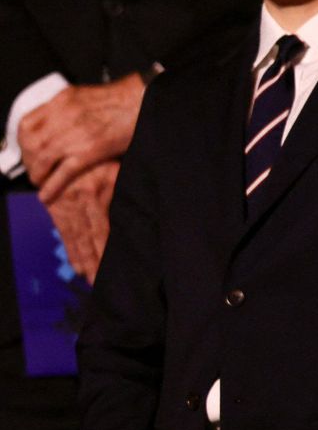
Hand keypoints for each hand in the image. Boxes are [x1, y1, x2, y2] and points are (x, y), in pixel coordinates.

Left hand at [20, 74, 143, 199]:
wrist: (145, 100)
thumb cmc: (123, 99)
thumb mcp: (86, 96)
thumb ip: (67, 108)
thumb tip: (53, 122)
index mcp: (63, 100)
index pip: (27, 123)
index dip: (22, 141)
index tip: (26, 150)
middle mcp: (65, 115)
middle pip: (31, 143)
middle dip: (28, 160)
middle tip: (32, 168)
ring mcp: (77, 133)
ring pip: (42, 158)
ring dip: (37, 174)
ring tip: (39, 181)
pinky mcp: (90, 150)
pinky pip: (63, 172)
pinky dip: (52, 185)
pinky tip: (47, 194)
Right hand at [43, 159, 116, 281]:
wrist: (69, 147)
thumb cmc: (102, 158)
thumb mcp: (118, 170)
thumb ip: (128, 190)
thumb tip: (150, 212)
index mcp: (97, 193)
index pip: (104, 229)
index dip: (107, 250)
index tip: (115, 267)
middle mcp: (79, 203)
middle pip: (89, 239)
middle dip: (95, 262)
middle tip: (102, 282)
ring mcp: (65, 207)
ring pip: (75, 239)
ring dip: (83, 261)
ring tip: (90, 279)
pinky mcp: (55, 209)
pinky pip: (63, 234)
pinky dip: (70, 251)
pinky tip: (76, 265)